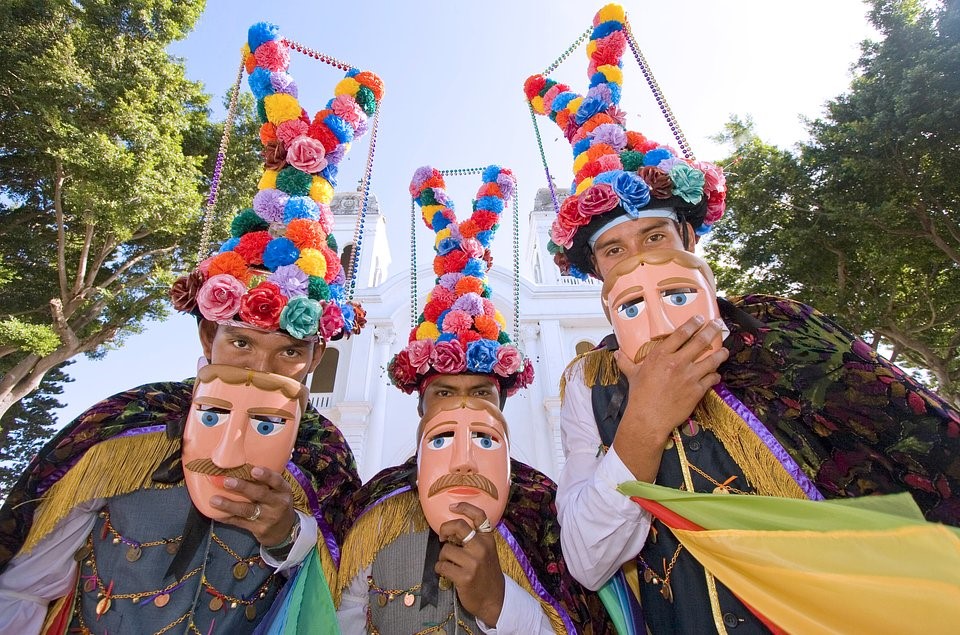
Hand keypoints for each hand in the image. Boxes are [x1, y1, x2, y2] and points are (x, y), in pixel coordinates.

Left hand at [210, 466, 296, 546]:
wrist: (284, 530)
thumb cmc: (276, 502)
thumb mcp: (278, 491)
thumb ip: (265, 481)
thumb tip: (240, 464)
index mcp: (283, 490)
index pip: (277, 481)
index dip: (266, 475)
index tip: (254, 470)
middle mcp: (278, 504)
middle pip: (260, 494)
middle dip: (242, 487)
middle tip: (226, 481)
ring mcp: (268, 518)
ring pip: (247, 510)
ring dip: (229, 505)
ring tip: (214, 500)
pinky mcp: (258, 529)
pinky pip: (240, 523)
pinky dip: (227, 518)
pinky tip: (215, 514)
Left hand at [435, 502, 504, 625]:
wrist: (494, 599)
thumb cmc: (487, 574)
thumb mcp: (487, 552)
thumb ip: (475, 540)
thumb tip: (451, 531)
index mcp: (488, 539)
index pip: (479, 516)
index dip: (464, 507)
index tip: (452, 506)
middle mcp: (481, 547)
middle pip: (458, 526)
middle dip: (445, 529)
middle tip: (442, 537)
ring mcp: (473, 562)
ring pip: (446, 550)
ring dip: (443, 557)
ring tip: (449, 564)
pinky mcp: (464, 576)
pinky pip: (442, 566)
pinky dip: (440, 569)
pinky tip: (446, 573)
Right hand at [612, 315, 728, 480]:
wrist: (649, 419)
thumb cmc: (639, 396)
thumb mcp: (632, 375)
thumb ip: (626, 362)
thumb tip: (616, 354)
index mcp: (661, 355)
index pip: (681, 334)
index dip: (692, 324)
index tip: (700, 318)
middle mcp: (677, 362)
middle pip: (700, 342)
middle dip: (711, 331)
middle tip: (718, 325)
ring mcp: (689, 376)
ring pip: (711, 360)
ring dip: (720, 353)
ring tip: (724, 350)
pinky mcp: (697, 390)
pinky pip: (712, 379)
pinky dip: (715, 375)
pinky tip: (716, 374)